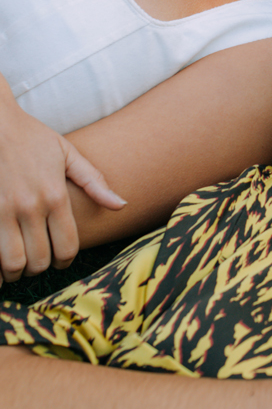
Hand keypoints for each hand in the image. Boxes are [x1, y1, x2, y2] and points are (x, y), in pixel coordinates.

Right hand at [0, 93, 125, 282]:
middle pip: (40, 260)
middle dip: (41, 267)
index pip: (67, 247)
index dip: (65, 261)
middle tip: (39, 261)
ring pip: (12, 263)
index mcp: (55, 196)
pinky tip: (0, 265)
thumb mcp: (67, 153)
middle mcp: (30, 207)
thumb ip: (94, 182)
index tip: (61, 258)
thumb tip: (122, 205)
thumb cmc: (32, 137)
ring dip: (16, 270)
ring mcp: (2, 211)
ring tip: (18, 262)